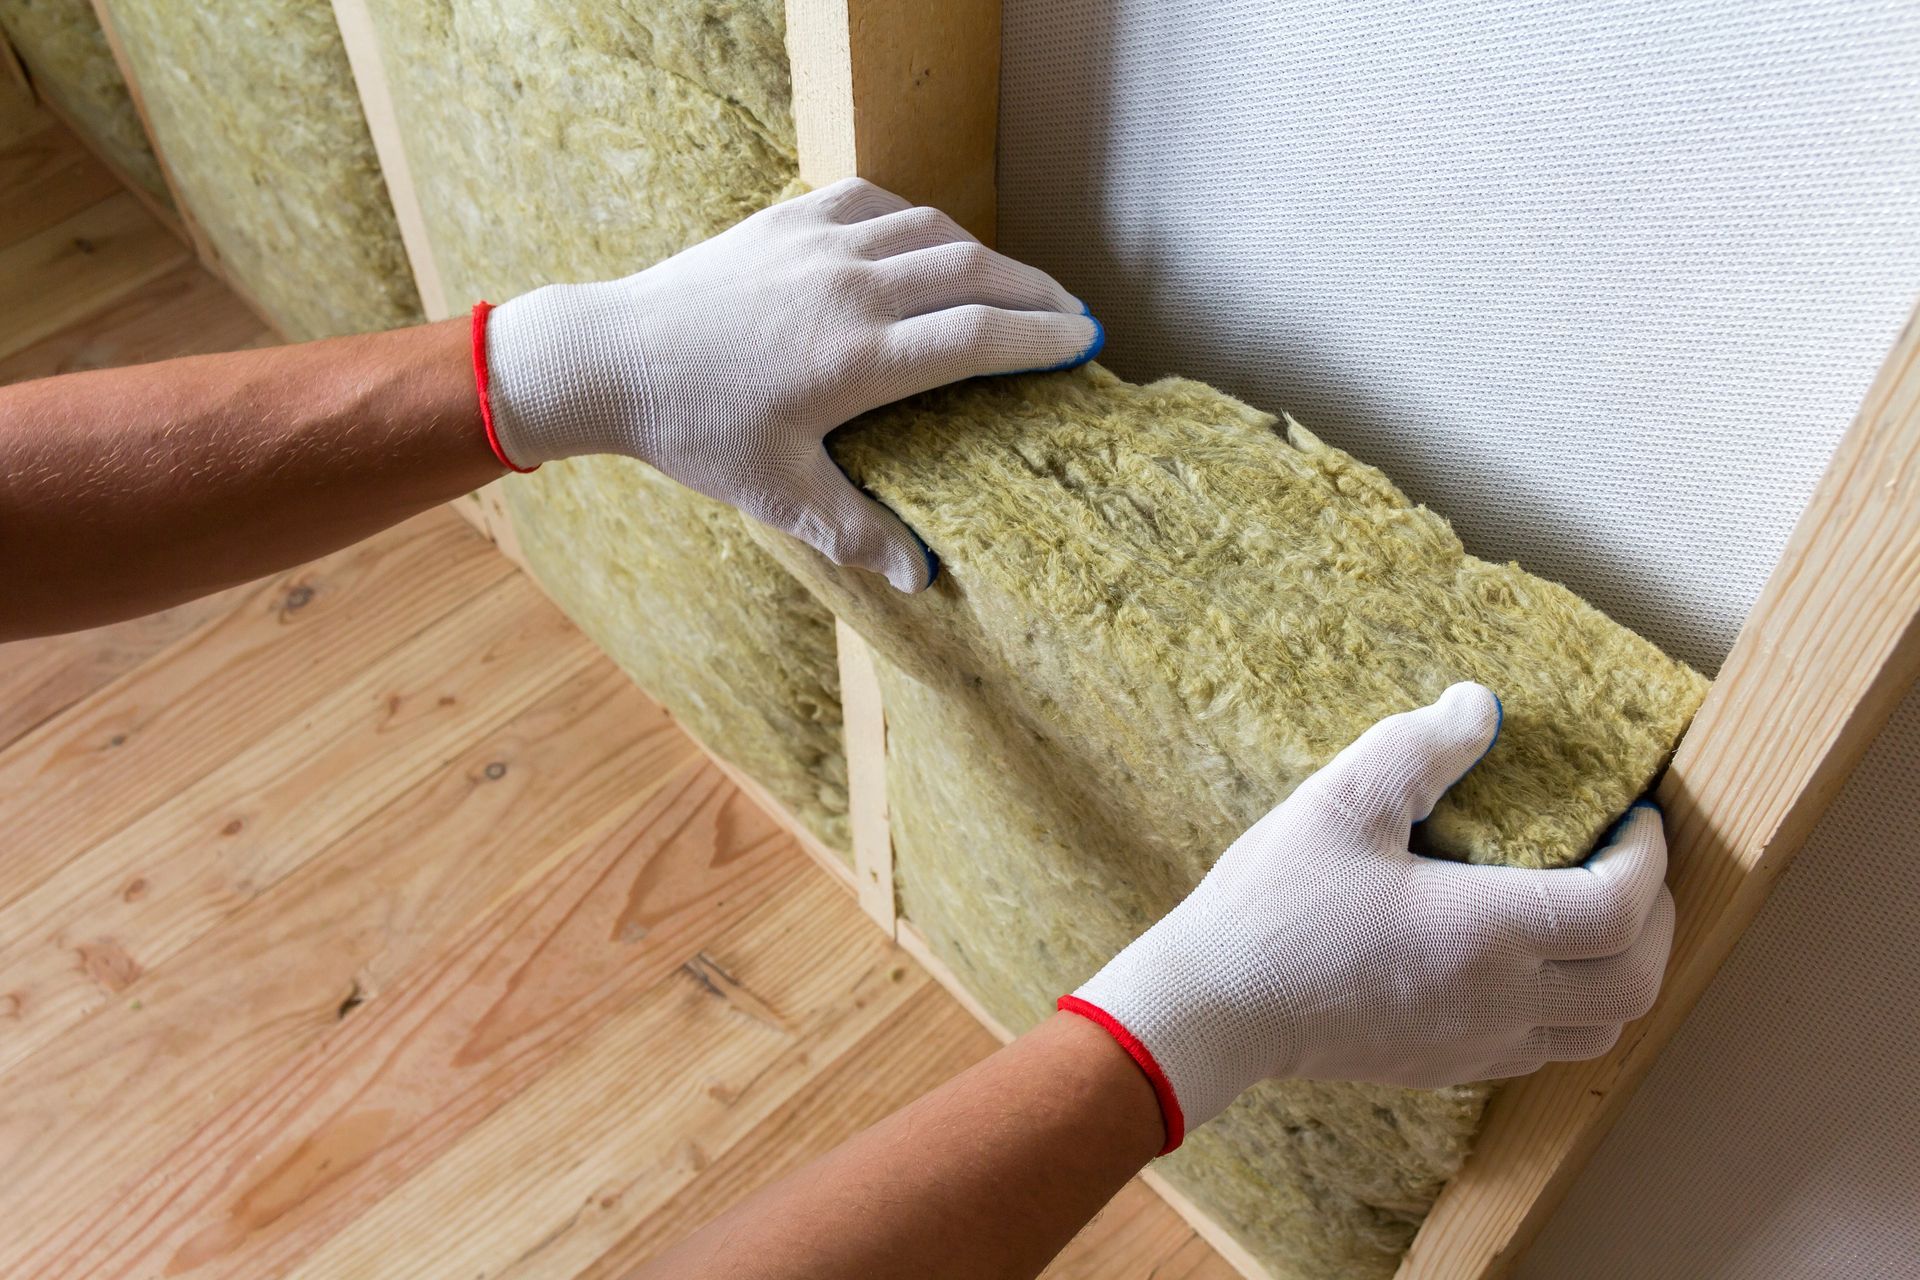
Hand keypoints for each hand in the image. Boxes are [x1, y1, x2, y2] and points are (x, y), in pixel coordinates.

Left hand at [479, 177, 1102, 591]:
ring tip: (1012, 283)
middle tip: (1072, 310)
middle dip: (1035, 289)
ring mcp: (819, 243)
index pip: (980, 335)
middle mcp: (851, 287)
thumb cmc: (693, 431)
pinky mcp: (787, 217)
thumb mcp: (777, 492)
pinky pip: (875, 202)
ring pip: (931, 230)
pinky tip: (927, 240)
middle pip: (974, 271)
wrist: (607, 357)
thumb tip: (920, 580)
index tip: (1084, 342)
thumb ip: (853, 531)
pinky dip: (917, 218)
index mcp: (860, 356)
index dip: (1042, 336)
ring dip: (984, 254)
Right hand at [1060, 683, 1674, 1152]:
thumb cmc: (1274, 905)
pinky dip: (1570, 1007)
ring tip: (1599, 918)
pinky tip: (1528, 963)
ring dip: (1624, 971)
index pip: (1621, 907)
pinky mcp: (1447, 1067)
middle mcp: (1498, 999)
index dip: (1649, 859)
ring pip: (1602, 1028)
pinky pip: (1545, 1049)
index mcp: (1484, 931)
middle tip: (1635, 864)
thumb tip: (1482, 705)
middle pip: (1636, 980)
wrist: (1214, 1006)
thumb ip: (1420, 747)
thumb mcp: (1341, 801)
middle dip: (1657, 918)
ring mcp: (1476, 1043)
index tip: (1637, 817)